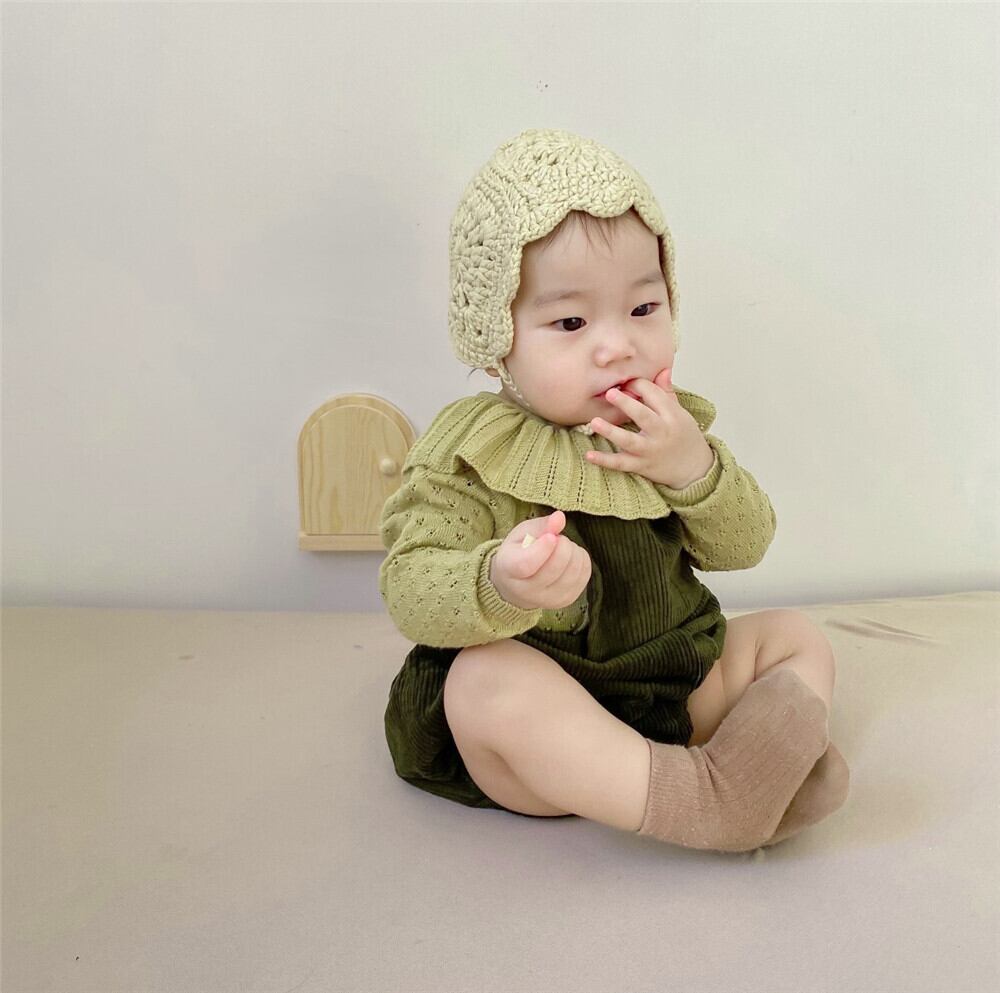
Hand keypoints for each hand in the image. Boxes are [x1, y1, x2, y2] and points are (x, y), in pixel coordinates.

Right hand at [489, 509, 591, 610]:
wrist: (515, 586)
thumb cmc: (518, 553)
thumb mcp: (521, 534)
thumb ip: (541, 525)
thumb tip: (560, 518)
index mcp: (509, 569)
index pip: (527, 564)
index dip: (543, 548)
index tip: (551, 537)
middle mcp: (527, 591)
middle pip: (555, 567)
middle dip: (562, 543)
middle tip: (555, 538)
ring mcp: (548, 599)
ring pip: (574, 571)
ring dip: (573, 551)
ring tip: (561, 549)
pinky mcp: (565, 601)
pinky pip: (584, 575)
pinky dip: (582, 560)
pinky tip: (570, 558)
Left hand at [586, 367, 714, 487]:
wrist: (695, 468)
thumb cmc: (684, 436)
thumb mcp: (680, 412)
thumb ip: (667, 392)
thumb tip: (663, 369)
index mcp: (671, 414)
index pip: (653, 394)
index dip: (637, 385)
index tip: (624, 383)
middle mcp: (661, 432)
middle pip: (643, 415)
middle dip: (626, 404)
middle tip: (609, 393)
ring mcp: (650, 450)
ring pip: (629, 441)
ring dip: (611, 431)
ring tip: (594, 421)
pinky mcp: (641, 466)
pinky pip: (621, 463)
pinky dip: (605, 460)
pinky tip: (589, 455)